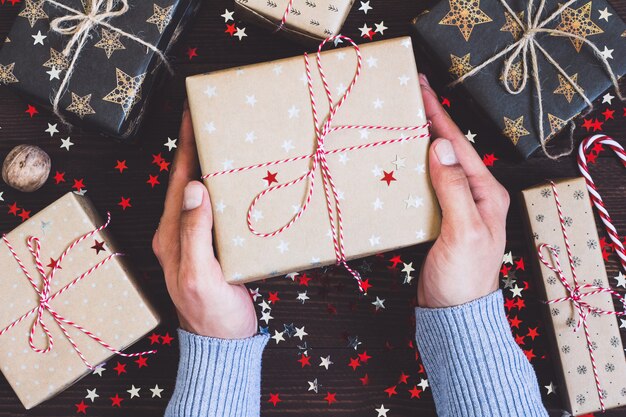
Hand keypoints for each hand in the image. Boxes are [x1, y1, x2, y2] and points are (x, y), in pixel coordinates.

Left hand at [152, 105, 257, 338]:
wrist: (223, 341)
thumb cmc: (210, 312)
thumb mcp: (200, 274)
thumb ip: (194, 232)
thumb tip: (194, 187)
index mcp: (170, 234)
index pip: (177, 180)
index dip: (184, 146)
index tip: (191, 114)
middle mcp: (179, 232)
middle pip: (187, 181)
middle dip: (198, 148)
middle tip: (214, 120)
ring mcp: (196, 239)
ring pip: (203, 193)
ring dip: (212, 167)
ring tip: (229, 142)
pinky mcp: (213, 247)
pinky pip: (218, 210)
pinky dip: (227, 190)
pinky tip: (241, 182)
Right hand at [417, 74, 509, 307]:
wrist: (454, 313)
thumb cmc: (464, 275)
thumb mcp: (463, 230)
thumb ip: (454, 187)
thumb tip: (442, 147)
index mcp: (487, 192)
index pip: (461, 146)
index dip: (440, 116)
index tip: (422, 89)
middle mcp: (475, 194)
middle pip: (450, 150)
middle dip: (431, 121)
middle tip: (410, 96)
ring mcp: (458, 206)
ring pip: (437, 165)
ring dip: (420, 142)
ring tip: (404, 121)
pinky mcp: (441, 218)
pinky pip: (427, 184)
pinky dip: (413, 168)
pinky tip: (401, 161)